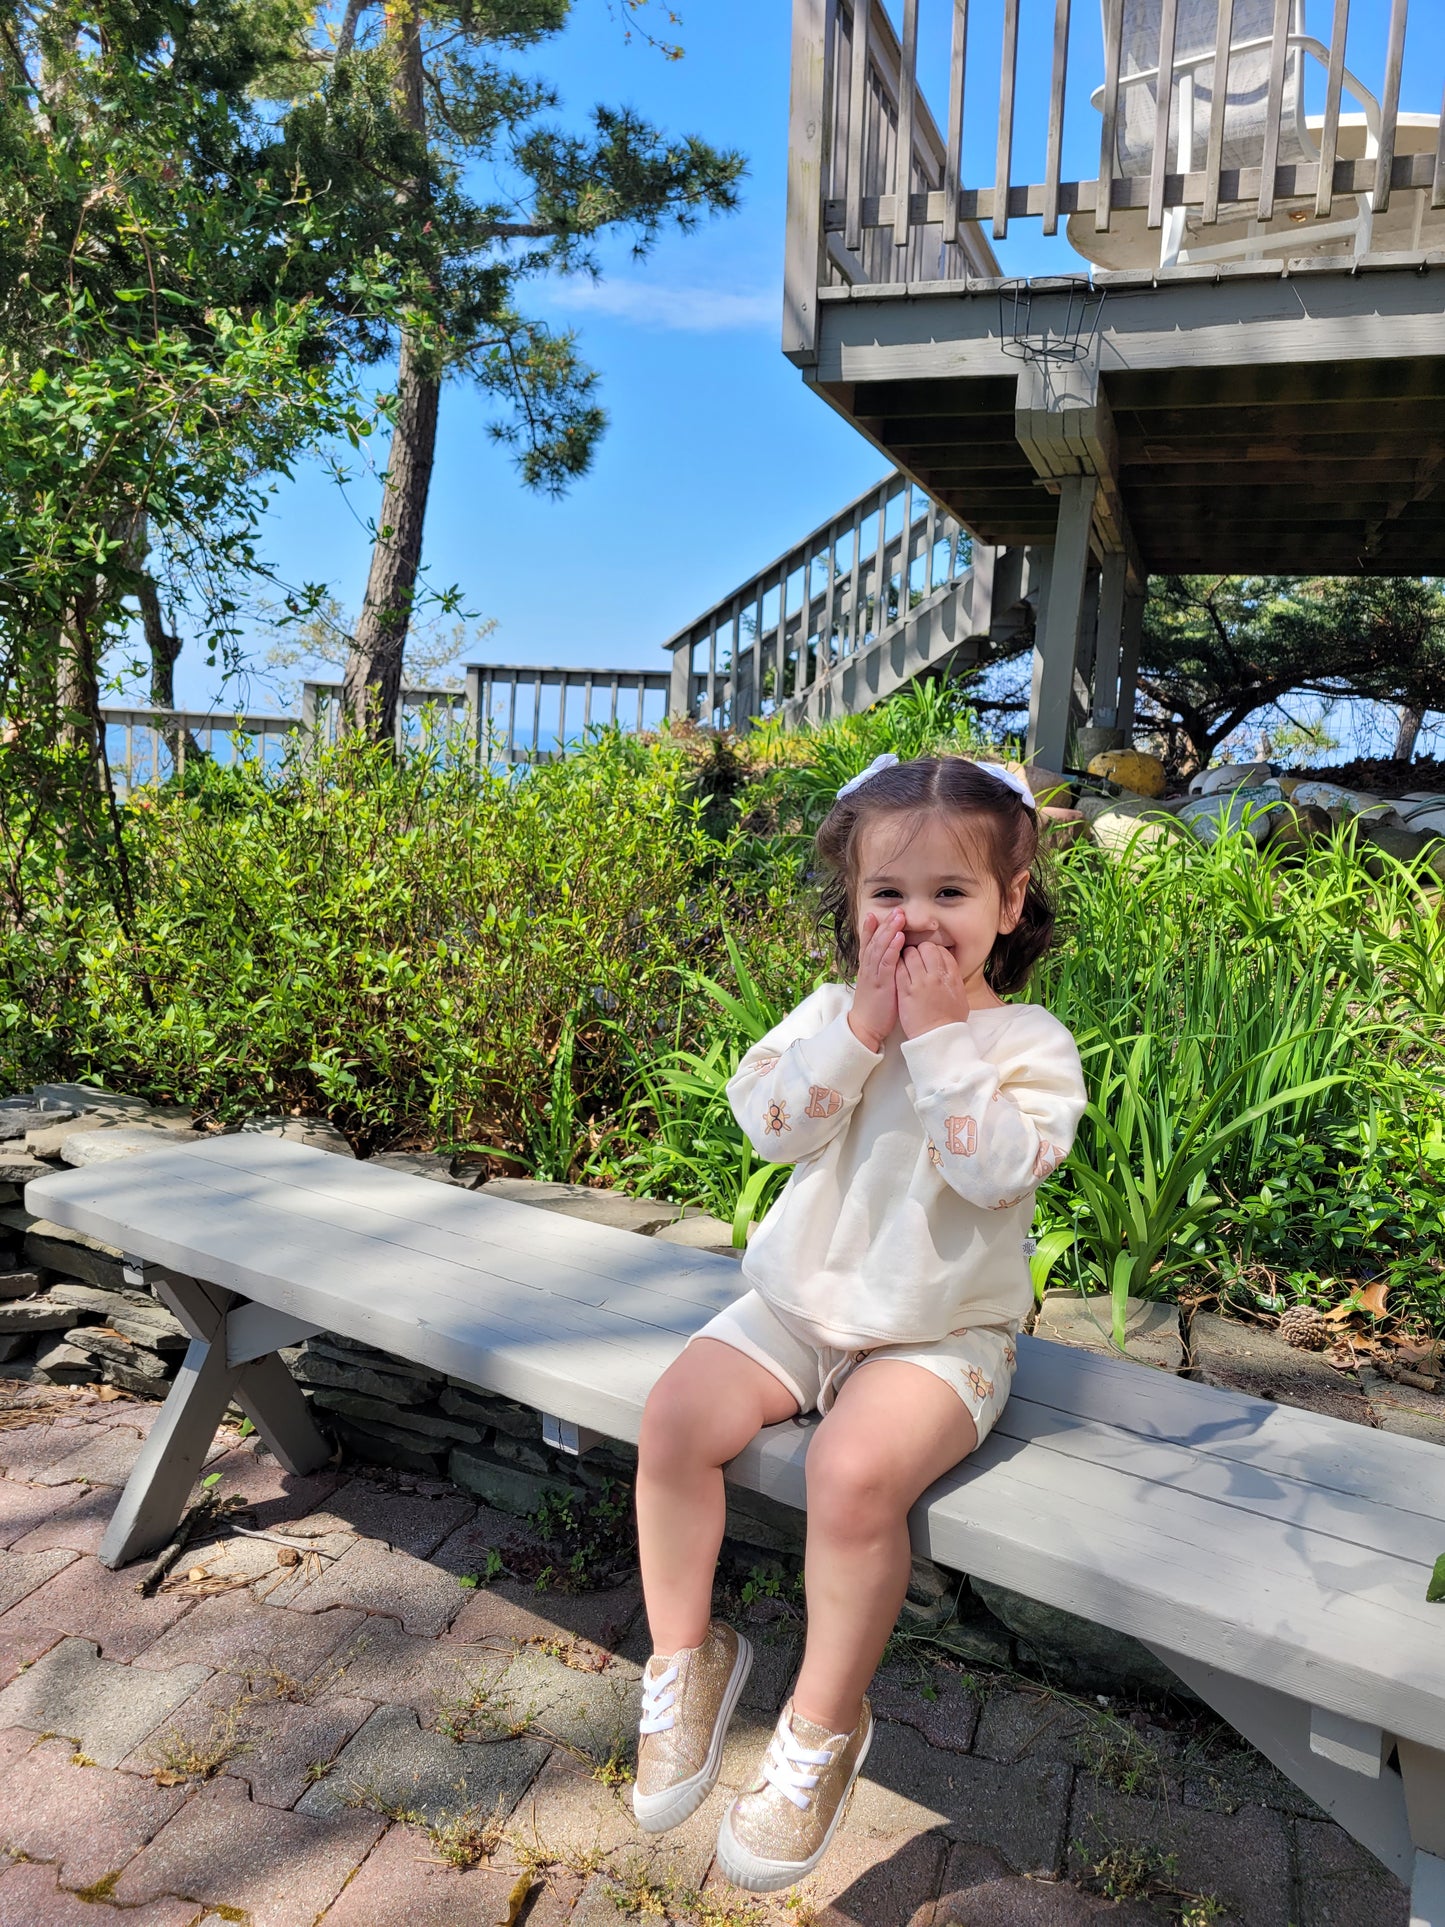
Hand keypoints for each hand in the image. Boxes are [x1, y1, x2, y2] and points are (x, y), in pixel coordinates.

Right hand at [848, 909, 903, 1052]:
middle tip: (896, 909)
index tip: (874, 914)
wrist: (865, 1027)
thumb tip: (891, 959)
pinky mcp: (880, 983)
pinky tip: (899, 937)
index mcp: (867, 968)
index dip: (870, 928)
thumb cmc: (874, 1007)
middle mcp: (868, 967)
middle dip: (885, 924)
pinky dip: (892, 948)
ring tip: (899, 917)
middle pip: (874, 940)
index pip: (867, 943)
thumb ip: (882, 970)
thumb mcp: (876, 985)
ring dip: (889, 930)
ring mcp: (873, 974)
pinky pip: (886, 961)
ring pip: (879, 947)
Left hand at [897, 941, 970, 1038]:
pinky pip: (899, 968)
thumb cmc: (950, 1020)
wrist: (937, 1038)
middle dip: (919, 949)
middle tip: (915, 957)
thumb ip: (954, 978)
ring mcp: (920, 982)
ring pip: (910, 954)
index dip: (933, 950)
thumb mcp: (960, 996)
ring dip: (906, 955)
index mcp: (952, 976)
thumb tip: (948, 967)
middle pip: (926, 948)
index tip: (928, 956)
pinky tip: (897, 970)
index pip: (941, 951)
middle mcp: (937, 976)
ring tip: (904, 963)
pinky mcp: (905, 990)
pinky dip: (897, 965)